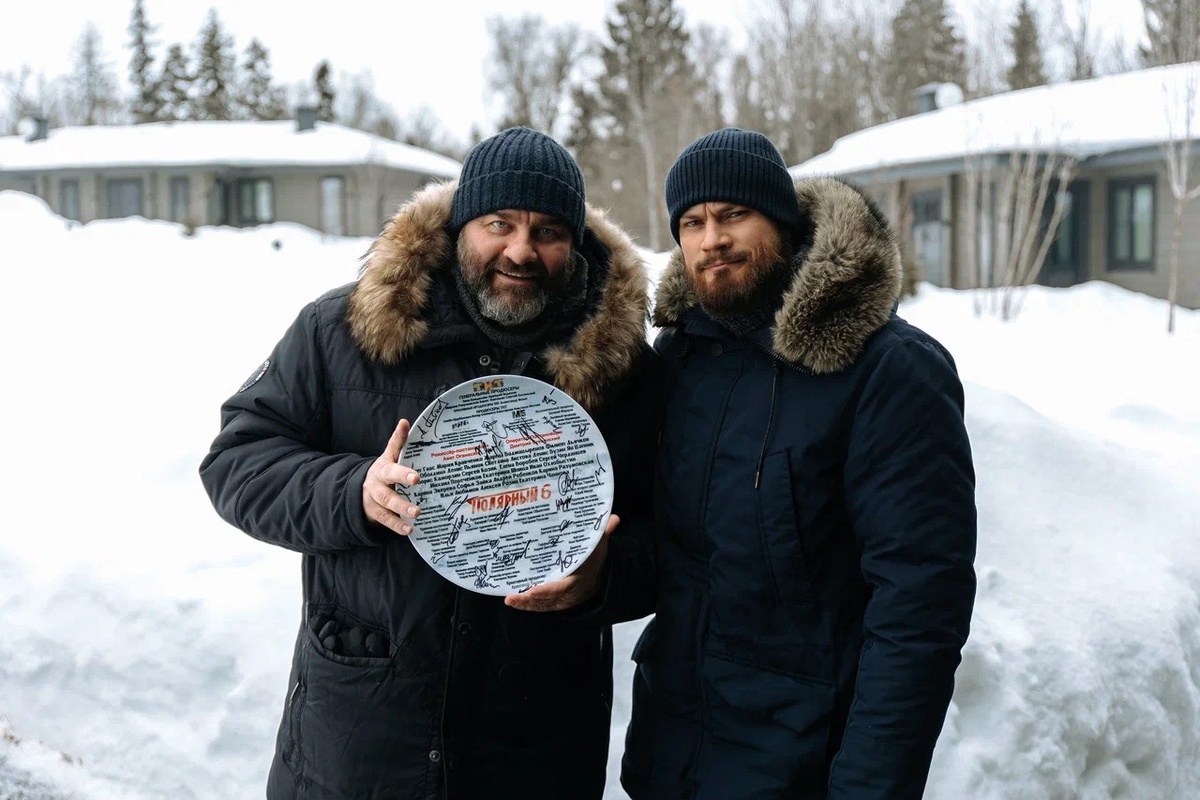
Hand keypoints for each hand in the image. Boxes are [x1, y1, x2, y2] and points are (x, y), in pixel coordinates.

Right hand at [362, 419, 421, 535]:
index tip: (416, 475)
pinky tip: (409, 529)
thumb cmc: (384, 471)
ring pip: (386, 504)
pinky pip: (385, 519)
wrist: (360, 490)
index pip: (392, 463)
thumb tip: (405, 421)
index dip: (402, 468)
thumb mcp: (389, 457)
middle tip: (417, 483)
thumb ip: (398, 442)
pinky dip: (397, 525)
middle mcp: (377, 482)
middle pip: (388, 484)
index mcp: (383, 467)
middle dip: (402, 483)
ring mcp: (374, 498)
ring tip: (417, 513)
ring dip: (401, 510)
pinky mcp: (375, 513)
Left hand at [504, 514, 619, 611]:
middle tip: (512, 597)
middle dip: (529, 600)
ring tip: (509, 599)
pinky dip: (527, 605)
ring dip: (525, 604)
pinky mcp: (554, 603)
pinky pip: (540, 606)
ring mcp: (561, 600)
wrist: (598, 579)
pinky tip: (513, 601)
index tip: (532, 590)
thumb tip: (614, 518)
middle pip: (547, 599)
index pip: (562, 587)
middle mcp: (568, 593)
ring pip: (541, 605)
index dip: (547, 591)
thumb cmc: (593, 560)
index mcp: (578, 579)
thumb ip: (603, 533)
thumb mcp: (599, 547)